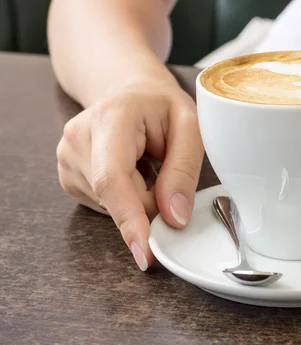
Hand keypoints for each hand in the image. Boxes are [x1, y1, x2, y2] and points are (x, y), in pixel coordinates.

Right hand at [57, 81, 203, 269]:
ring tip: (147, 163)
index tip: (144, 252)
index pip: (112, 178)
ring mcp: (67, 157)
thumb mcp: (190, 127)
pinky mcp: (68, 175)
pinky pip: (105, 205)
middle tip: (170, 180)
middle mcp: (79, 137)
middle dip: (151, 205)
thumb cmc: (162, 106)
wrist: (131, 92)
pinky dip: (127, 198)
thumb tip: (174, 218)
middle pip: (116, 198)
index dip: (129, 219)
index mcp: (112, 117)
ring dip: (140, 199)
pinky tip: (133, 170)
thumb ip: (183, 171)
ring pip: (111, 206)